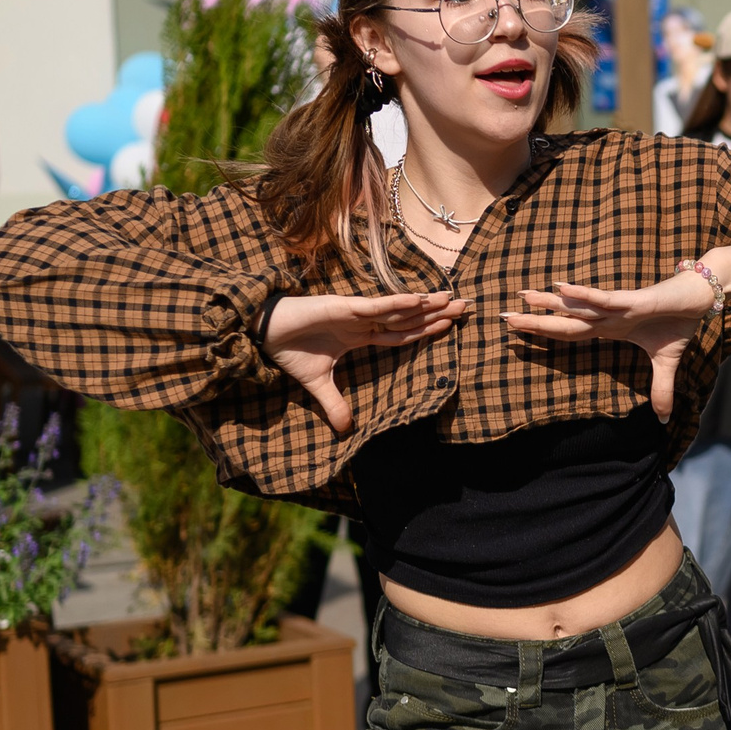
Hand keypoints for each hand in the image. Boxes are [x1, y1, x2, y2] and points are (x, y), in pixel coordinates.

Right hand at [265, 291, 466, 432]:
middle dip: (436, 313)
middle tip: (467, 306)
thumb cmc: (291, 350)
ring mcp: (355, 313)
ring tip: (451, 299)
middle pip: (408, 318)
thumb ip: (334, 403)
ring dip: (424, 305)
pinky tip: (418, 300)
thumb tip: (346, 430)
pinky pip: (375, 306)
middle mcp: (364, 322)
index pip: (402, 333)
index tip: (451, 326)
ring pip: (397, 309)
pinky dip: (396, 303)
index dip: (426, 330)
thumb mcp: (318, 384)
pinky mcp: (343, 307)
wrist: (264, 334)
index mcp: (362, 336)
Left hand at [506, 270, 714, 419]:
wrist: (699, 297)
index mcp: (609, 328)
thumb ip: (661, 390)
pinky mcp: (634, 300)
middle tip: (503, 318)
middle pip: (565, 321)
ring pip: (578, 306)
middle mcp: (607, 316)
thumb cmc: (679, 322)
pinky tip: (561, 288)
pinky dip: (584, 294)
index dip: (544, 333)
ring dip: (551, 303)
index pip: (570, 333)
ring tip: (523, 297)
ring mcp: (618, 307)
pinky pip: (604, 298)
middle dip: (535, 320)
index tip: (517, 333)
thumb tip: (663, 421)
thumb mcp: (667, 364)